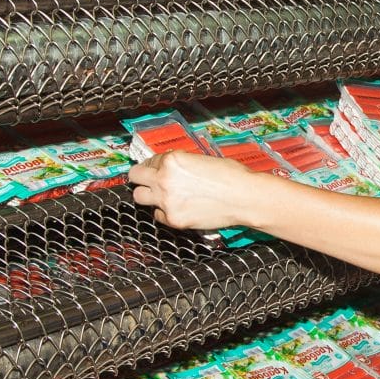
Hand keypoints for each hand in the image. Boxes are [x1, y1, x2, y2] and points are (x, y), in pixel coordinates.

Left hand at [127, 150, 258, 229]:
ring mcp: (166, 201)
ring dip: (148, 195)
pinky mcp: (173, 219)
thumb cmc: (231, 176)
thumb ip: (181, 164)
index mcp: (172, 161)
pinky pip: (158, 216)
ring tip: (160, 195)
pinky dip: (165, 212)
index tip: (158, 168)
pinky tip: (177, 208)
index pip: (149, 160)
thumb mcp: (202, 159)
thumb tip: (171, 168)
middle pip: (134, 177)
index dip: (155, 164)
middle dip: (141, 177)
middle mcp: (164, 179)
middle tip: (148, 180)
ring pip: (139, 197)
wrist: (245, 198)